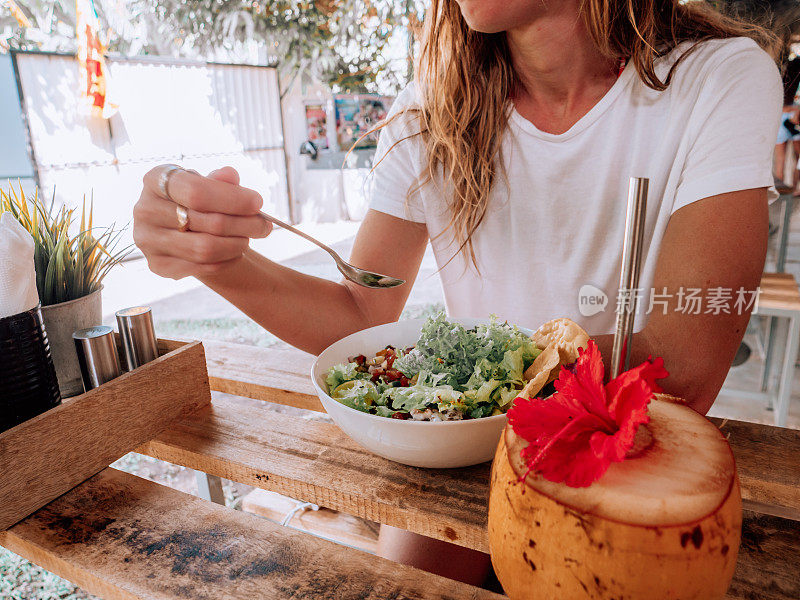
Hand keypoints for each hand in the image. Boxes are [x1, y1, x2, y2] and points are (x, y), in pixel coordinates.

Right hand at [133, 166, 269, 279]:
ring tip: (249, 238)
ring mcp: (147, 240)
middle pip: (207, 222)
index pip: (196, 192)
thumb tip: (230, 176)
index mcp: (155, 180)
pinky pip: (201, 267)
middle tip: (266, 226)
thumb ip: (221, 181)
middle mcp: (144, 209)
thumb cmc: (199, 200)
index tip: (258, 203)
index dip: (232, 199)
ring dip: (236, 244)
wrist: (183, 228)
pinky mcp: (157, 265)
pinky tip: (235, 252)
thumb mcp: (210, 184)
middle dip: (244, 224)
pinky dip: (225, 260)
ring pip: (205, 248)